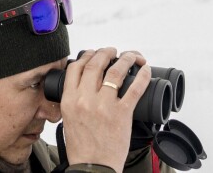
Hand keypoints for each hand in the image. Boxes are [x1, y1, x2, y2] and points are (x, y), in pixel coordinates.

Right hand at [60, 48, 150, 170]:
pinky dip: (142, 76)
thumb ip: (73, 100)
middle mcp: (85, 99)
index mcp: (70, 100)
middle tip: (112, 51)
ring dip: (125, 59)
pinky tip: (144, 70)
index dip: (86, 55)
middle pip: (96, 64)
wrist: (93, 167)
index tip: (93, 54)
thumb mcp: (68, 119)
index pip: (76, 67)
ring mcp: (104, 105)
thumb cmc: (82, 147)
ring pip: (115, 71)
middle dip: (106, 52)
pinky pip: (134, 89)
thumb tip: (83, 85)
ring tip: (130, 56)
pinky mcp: (122, 114)